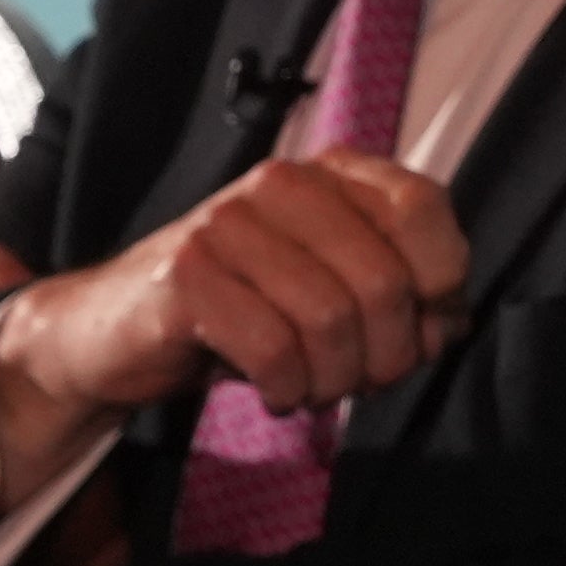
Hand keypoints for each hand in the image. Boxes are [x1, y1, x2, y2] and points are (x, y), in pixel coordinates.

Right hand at [0, 147, 473, 485]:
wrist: (116, 330)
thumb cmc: (246, 310)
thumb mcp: (333, 291)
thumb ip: (401, 293)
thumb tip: (449, 324)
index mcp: (331, 173)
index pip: (423, 205)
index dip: (441, 279)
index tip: (424, 329)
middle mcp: (282, 182)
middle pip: (383, 280)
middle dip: (387, 355)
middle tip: (361, 382)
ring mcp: (228, 222)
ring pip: (331, 320)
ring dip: (334, 380)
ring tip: (312, 388)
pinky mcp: (185, 275)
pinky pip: (273, 349)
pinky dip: (286, 388)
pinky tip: (274, 392)